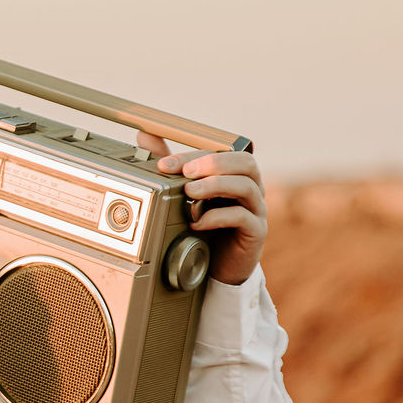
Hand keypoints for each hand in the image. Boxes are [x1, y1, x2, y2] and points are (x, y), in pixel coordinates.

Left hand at [134, 134, 267, 285]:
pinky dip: (218, 217)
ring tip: (190, 193)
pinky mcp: (256, 233)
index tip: (165, 165)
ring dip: (216, 185)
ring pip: (247, 187)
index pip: (223, 153)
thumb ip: (171, 166)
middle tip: (186, 174)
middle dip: (214, 164)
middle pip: (245, 162)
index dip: (194, 156)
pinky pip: (244, 218)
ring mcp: (256, 210)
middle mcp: (251, 188)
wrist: (220, 266)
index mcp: (235, 175)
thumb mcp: (186, 194)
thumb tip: (145, 136)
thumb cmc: (206, 225)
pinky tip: (197, 222)